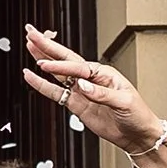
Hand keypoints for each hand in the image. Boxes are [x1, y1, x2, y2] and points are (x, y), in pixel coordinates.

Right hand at [22, 26, 166, 154]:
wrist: (136, 134)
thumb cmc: (137, 114)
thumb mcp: (124, 101)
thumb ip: (102, 93)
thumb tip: (83, 85)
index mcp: (104, 73)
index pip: (78, 66)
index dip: (61, 66)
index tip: (46, 65)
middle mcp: (91, 79)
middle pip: (65, 59)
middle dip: (47, 46)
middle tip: (32, 33)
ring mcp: (82, 91)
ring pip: (58, 73)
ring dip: (43, 60)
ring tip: (29, 46)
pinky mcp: (76, 104)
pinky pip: (56, 93)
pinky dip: (42, 85)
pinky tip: (32, 77)